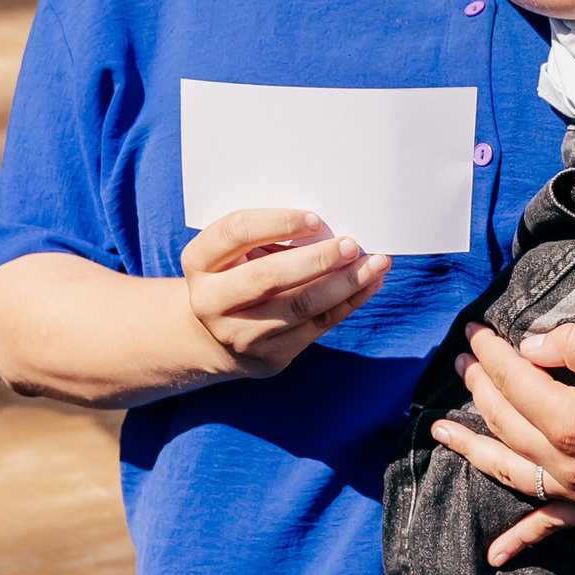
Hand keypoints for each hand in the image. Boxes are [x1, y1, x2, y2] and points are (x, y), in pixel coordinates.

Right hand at [179, 209, 389, 379]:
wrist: (214, 335)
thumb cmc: (234, 274)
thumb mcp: (234, 251)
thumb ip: (266, 235)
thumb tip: (329, 223)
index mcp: (198, 261)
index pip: (234, 232)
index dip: (276, 222)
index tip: (314, 218)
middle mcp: (211, 301)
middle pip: (268, 276)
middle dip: (316, 259)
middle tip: (351, 244)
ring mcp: (239, 334)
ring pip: (300, 306)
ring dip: (344, 283)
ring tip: (375, 263)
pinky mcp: (268, 356)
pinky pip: (317, 327)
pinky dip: (348, 303)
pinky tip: (369, 284)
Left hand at [431, 323, 574, 565]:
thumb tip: (529, 346)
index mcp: (571, 422)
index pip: (514, 381)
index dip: (491, 352)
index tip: (475, 330)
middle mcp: (566, 463)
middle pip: (505, 420)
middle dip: (478, 386)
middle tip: (462, 360)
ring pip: (509, 470)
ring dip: (471, 449)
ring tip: (440, 431)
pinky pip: (549, 527)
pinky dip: (520, 540)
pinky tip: (493, 554)